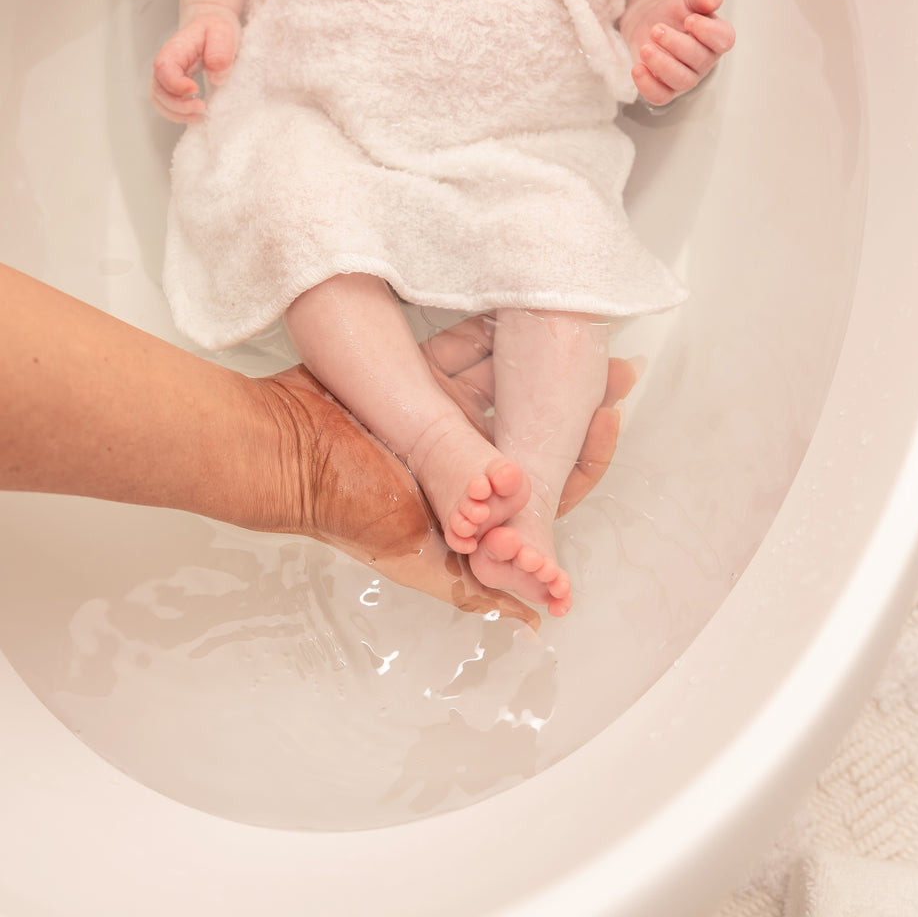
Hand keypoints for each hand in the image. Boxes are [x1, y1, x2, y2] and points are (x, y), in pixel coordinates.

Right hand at [150, 7, 240, 122]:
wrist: (212, 27)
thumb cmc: (215, 29)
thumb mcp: (223, 33)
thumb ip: (220, 52)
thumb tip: (216, 76)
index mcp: (176, 48)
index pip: (163, 67)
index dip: (175, 84)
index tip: (195, 90)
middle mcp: (167, 63)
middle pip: (158, 88)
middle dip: (177, 105)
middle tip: (201, 108)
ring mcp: (168, 75)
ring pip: (159, 99)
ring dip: (176, 113)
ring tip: (198, 115)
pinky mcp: (174, 85)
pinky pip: (167, 103)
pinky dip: (177, 114)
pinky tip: (194, 116)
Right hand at [256, 318, 637, 626]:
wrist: (288, 451)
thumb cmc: (349, 507)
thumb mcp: (421, 558)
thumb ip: (478, 589)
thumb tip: (538, 618)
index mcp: (477, 505)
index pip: (549, 482)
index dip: (586, 454)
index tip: (610, 416)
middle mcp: (468, 460)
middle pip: (538, 426)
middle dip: (578, 398)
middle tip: (618, 365)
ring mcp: (447, 418)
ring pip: (508, 384)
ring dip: (540, 359)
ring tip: (578, 330)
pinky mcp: (423, 380)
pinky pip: (467, 351)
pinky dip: (491, 333)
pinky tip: (521, 311)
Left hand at [620, 0, 734, 106]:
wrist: (652, 20)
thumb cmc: (675, 10)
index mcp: (717, 37)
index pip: (724, 40)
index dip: (708, 32)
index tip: (689, 20)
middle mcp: (705, 61)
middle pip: (699, 60)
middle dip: (676, 44)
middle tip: (656, 29)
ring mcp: (686, 78)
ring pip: (681, 81)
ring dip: (662, 65)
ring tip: (645, 48)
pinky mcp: (665, 89)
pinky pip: (660, 97)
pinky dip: (648, 86)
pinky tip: (637, 68)